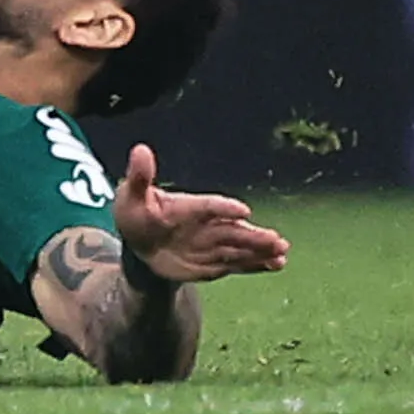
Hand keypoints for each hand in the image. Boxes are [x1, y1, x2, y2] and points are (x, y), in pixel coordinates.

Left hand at [111, 144, 289, 286]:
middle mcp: (207, 224)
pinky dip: (257, 264)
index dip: (223, 208)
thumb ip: (139, 178)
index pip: (208, 206)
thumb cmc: (137, 216)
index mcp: (189, 206)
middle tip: (277, 239)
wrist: (140, 247)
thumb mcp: (131, 197)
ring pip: (240, 246)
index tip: (242, 210)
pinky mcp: (217, 261)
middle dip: (254, 235)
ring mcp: (214, 243)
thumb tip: (140, 150)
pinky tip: (276, 264)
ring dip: (261, 250)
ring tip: (281, 252)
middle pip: (233, 229)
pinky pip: (239, 263)